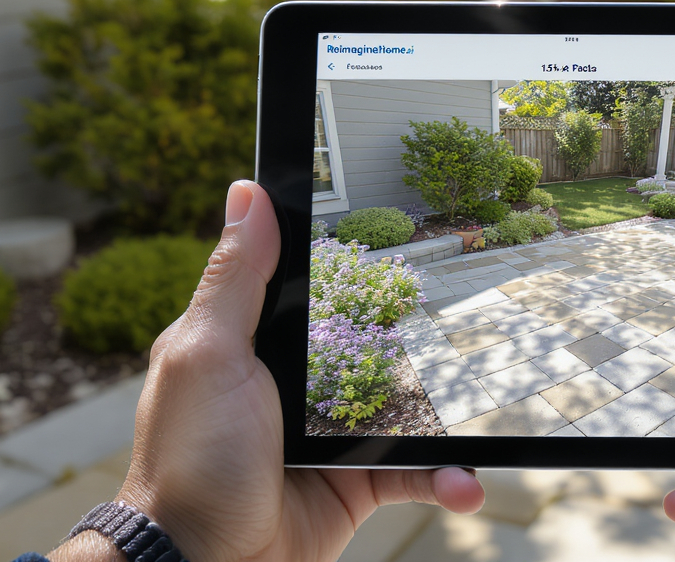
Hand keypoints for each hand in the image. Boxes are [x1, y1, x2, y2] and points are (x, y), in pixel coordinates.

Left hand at [50, 181, 483, 561]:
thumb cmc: (189, 461)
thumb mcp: (209, 355)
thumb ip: (236, 278)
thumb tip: (248, 191)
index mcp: (252, 342)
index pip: (310, 286)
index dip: (351, 262)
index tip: (400, 231)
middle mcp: (293, 383)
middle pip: (371, 339)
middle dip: (418, 333)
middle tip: (468, 312)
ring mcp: (326, 434)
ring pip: (403, 404)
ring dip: (445, 410)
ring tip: (485, 403)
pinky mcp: (352, 483)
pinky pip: (412, 471)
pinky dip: (443, 477)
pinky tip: (466, 481)